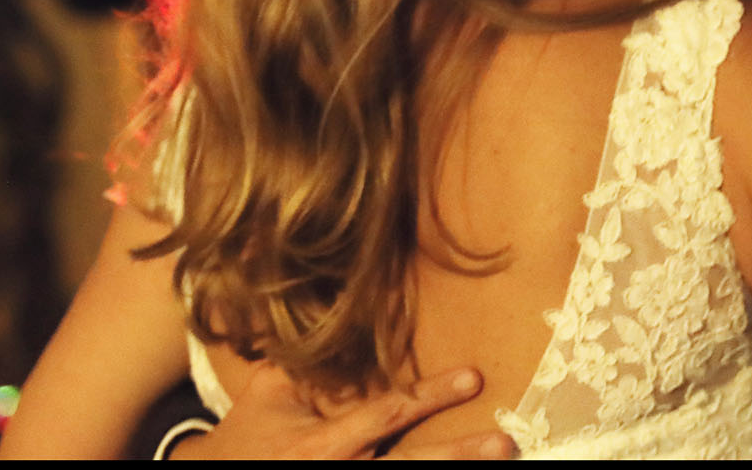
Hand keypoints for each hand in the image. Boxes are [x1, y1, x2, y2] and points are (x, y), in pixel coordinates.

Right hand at [170, 364, 512, 459]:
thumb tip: (332, 298)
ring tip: (500, 458)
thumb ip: (303, 355)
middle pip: (410, 466)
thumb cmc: (246, 437)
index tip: (473, 378)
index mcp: (325, 442)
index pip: (387, 413)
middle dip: (458, 456)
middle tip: (504, 442)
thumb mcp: (268, 391)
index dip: (431, 395)